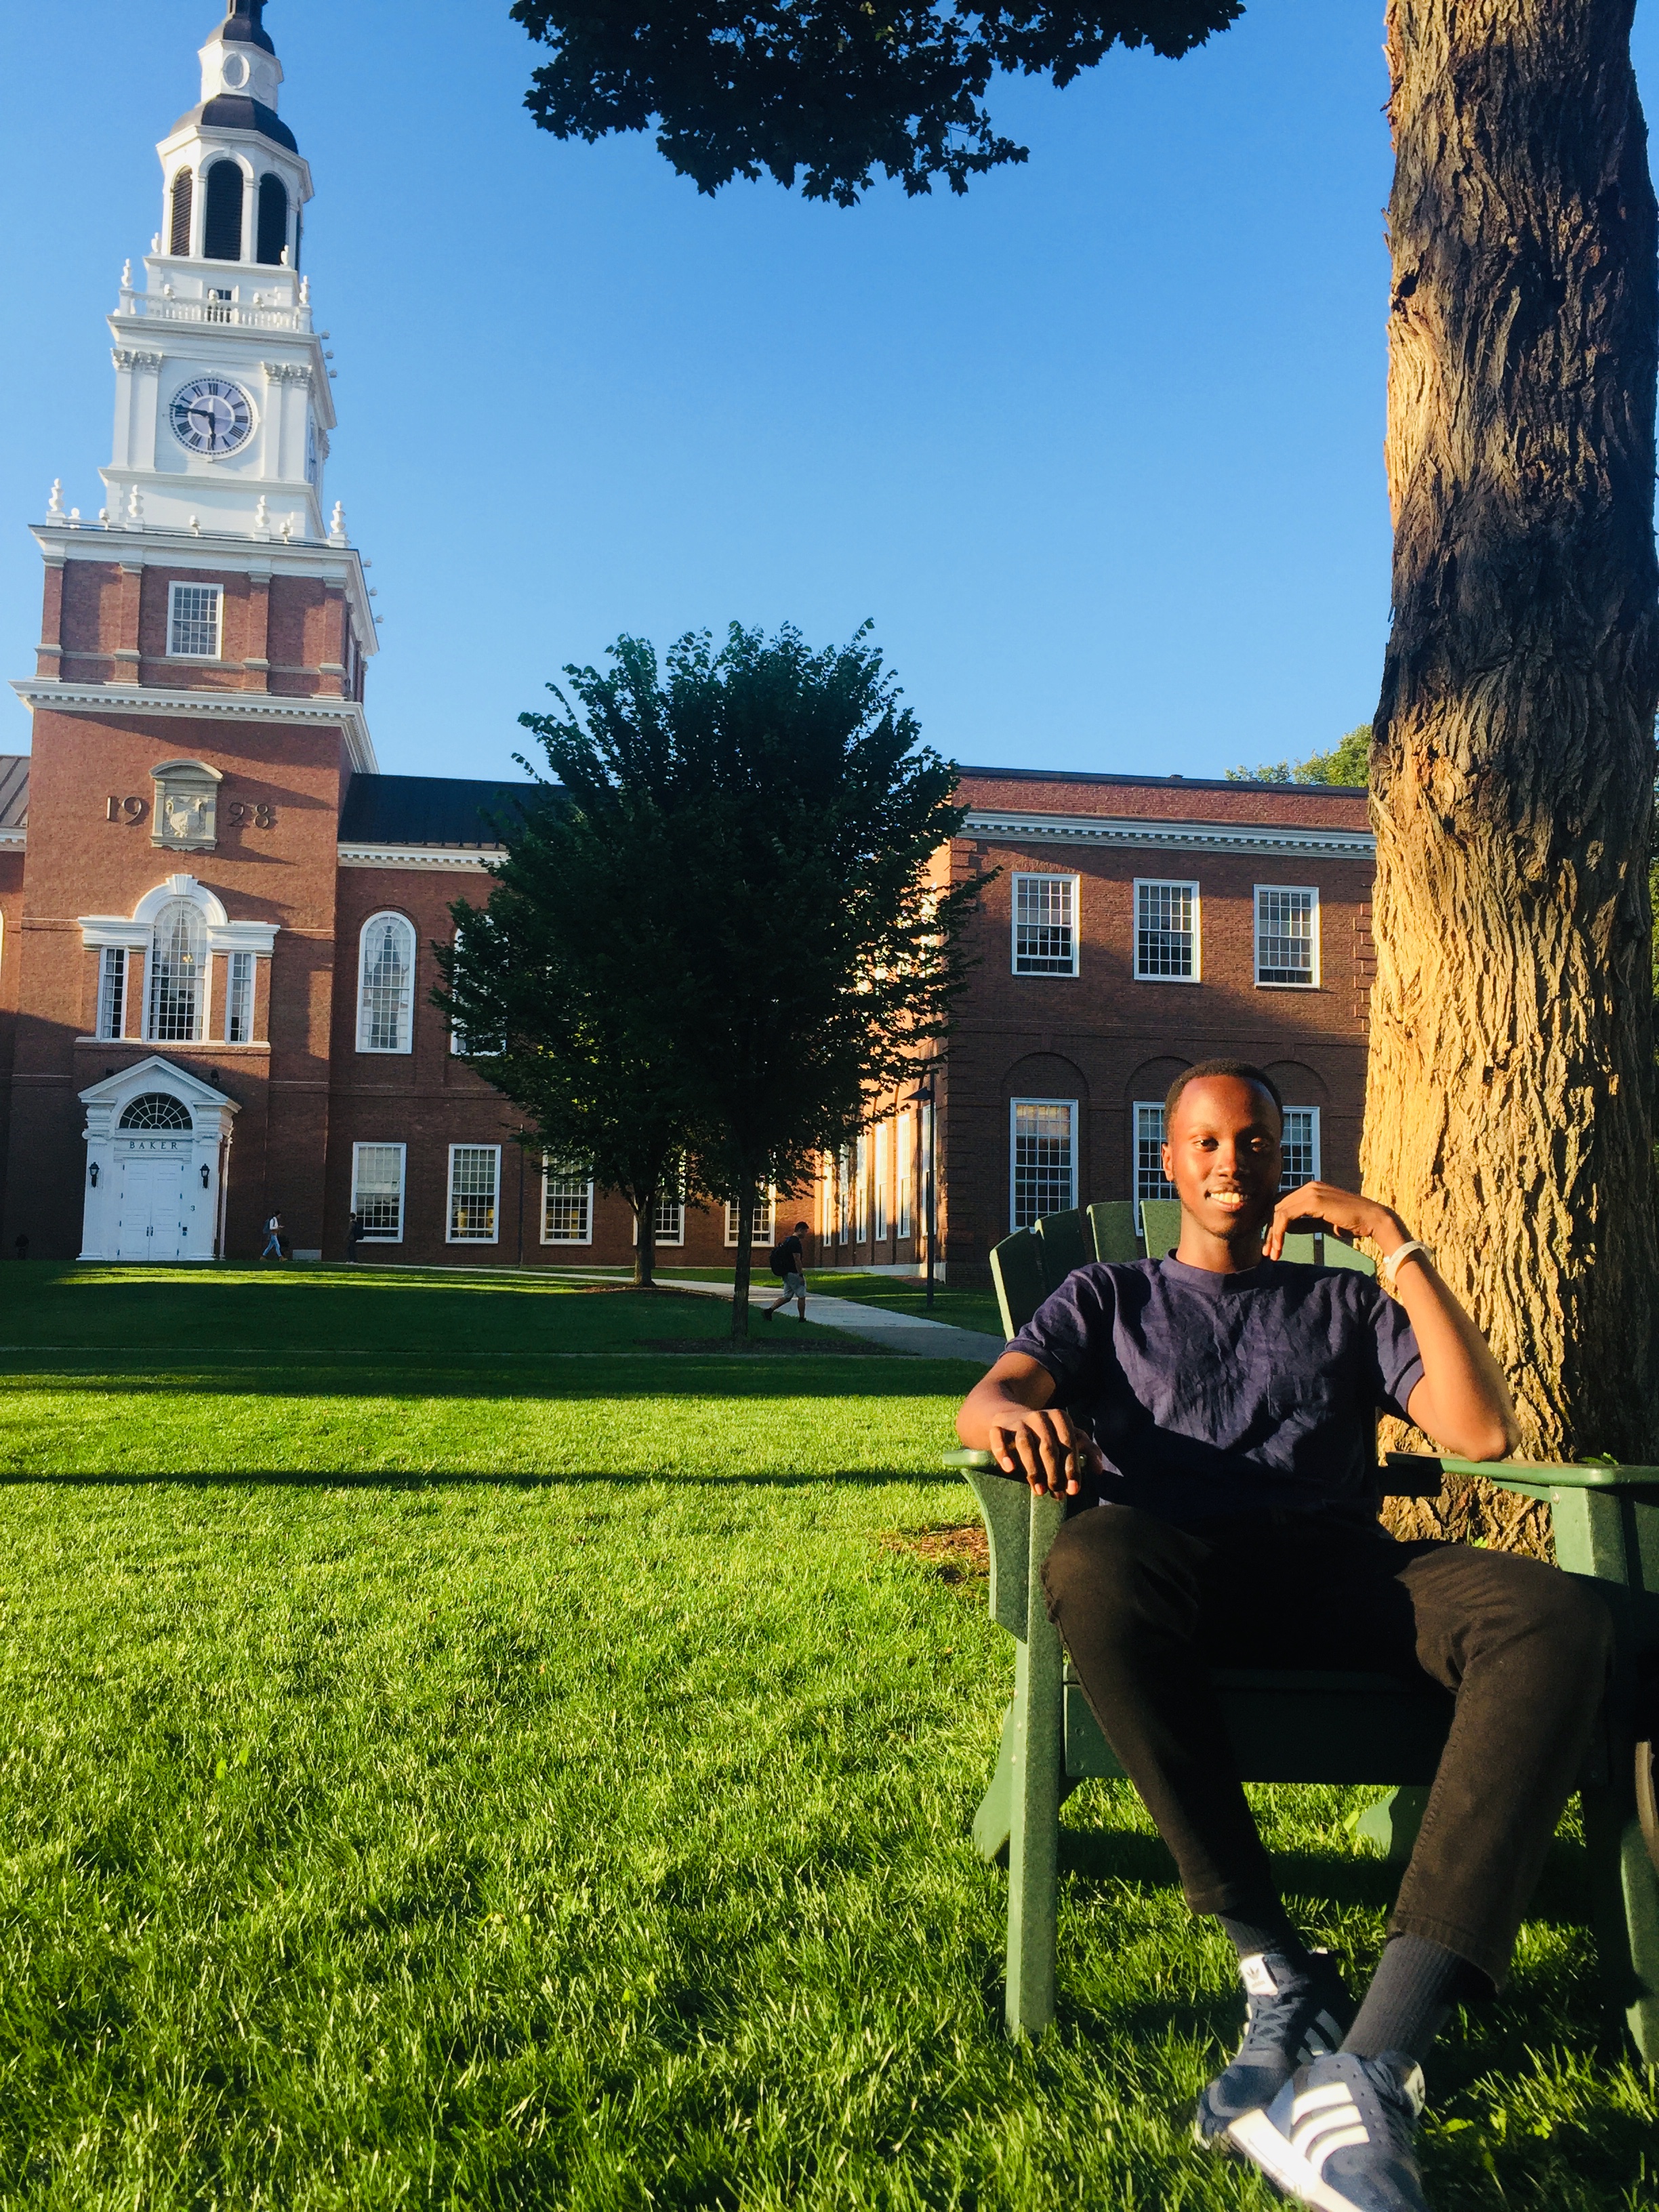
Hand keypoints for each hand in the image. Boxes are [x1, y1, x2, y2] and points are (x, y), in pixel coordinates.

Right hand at [986, 1403, 1103, 1497]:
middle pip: (1047, 1445)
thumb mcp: (1068, 1437)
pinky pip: (998, 1437)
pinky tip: (1009, 1468)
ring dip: (1033, 1469)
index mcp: (1059, 1417)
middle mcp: (1039, 1416)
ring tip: (1038, 1490)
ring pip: (1024, 1442)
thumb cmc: (1047, 1434)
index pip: (1068, 1443)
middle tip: (1056, 1493)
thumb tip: (1100, 1470)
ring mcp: (1017, 1421)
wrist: (1012, 1417)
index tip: (1074, 1489)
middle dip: (1054, 1472)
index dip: (1072, 1467)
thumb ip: (1088, 1450)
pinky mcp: (998, 1427)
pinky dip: (1002, 1452)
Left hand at [1263, 1180, 1406, 1260]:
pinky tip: (1280, 1246)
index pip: (1282, 1204)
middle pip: (1277, 1207)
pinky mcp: (1313, 1200)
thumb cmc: (1351, 1223)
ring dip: (1272, 1234)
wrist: (1373, 1221)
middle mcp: (1308, 1186)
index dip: (1273, 1224)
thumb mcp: (1322, 1223)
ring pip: (1278, 1211)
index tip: (1271, 1245)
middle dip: (1269, 1231)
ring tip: (1273, 1254)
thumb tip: (1285, 1228)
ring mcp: (1310, 1191)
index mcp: (1311, 1189)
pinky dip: (1279, 1232)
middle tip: (1267, 1253)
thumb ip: (1304, 1223)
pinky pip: (1286, 1215)